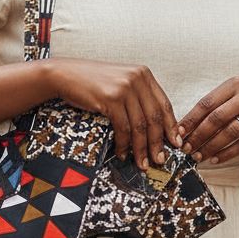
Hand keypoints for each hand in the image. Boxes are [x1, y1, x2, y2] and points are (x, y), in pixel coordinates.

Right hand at [49, 58, 178, 169]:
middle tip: (160, 159)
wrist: (64, 74)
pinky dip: (124, 144)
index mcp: (143, 74)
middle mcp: (137, 78)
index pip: (164, 104)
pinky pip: (123, 128)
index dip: (171, 126)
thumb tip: (154, 127)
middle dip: (158, 143)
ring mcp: (124, 88)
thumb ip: (138, 97)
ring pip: (140, 126)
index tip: (175, 143)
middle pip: (154, 117)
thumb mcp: (120, 82)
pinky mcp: (110, 98)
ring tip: (142, 163)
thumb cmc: (92, 81)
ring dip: (141, 149)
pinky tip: (123, 153)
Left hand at [178, 77, 238, 164]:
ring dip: (210, 147)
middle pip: (217, 118)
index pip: (206, 103)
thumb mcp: (230, 101)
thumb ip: (209, 111)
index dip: (190, 119)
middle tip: (186, 148)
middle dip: (198, 135)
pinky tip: (214, 159)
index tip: (178, 133)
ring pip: (229, 133)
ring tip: (198, 156)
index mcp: (235, 84)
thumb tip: (181, 130)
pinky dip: (225, 154)